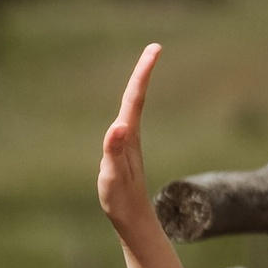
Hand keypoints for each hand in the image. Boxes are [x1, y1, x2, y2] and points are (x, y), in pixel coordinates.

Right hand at [97, 42, 165, 239]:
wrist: (134, 219)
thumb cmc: (121, 200)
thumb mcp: (113, 177)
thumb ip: (114, 151)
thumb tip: (118, 126)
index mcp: (129, 136)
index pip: (134, 98)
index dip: (142, 73)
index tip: (154, 50)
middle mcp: (131, 134)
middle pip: (136, 96)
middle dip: (143, 71)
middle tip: (154, 48)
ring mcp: (128, 142)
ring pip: (134, 105)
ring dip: (139, 83)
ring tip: (146, 63)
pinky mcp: (124, 149)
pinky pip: (128, 116)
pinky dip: (131, 100)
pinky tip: (132, 99)